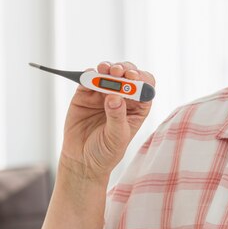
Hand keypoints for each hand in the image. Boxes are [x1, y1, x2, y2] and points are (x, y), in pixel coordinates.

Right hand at [58, 61, 154, 182]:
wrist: (82, 161)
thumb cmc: (107, 151)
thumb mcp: (117, 137)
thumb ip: (117, 117)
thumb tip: (115, 97)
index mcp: (137, 106)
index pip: (145, 86)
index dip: (141, 79)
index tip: (134, 78)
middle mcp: (122, 96)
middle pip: (127, 75)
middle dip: (125, 70)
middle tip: (118, 72)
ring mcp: (103, 94)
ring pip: (108, 73)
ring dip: (108, 68)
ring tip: (105, 70)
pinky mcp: (85, 95)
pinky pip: (88, 80)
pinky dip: (89, 75)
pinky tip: (90, 76)